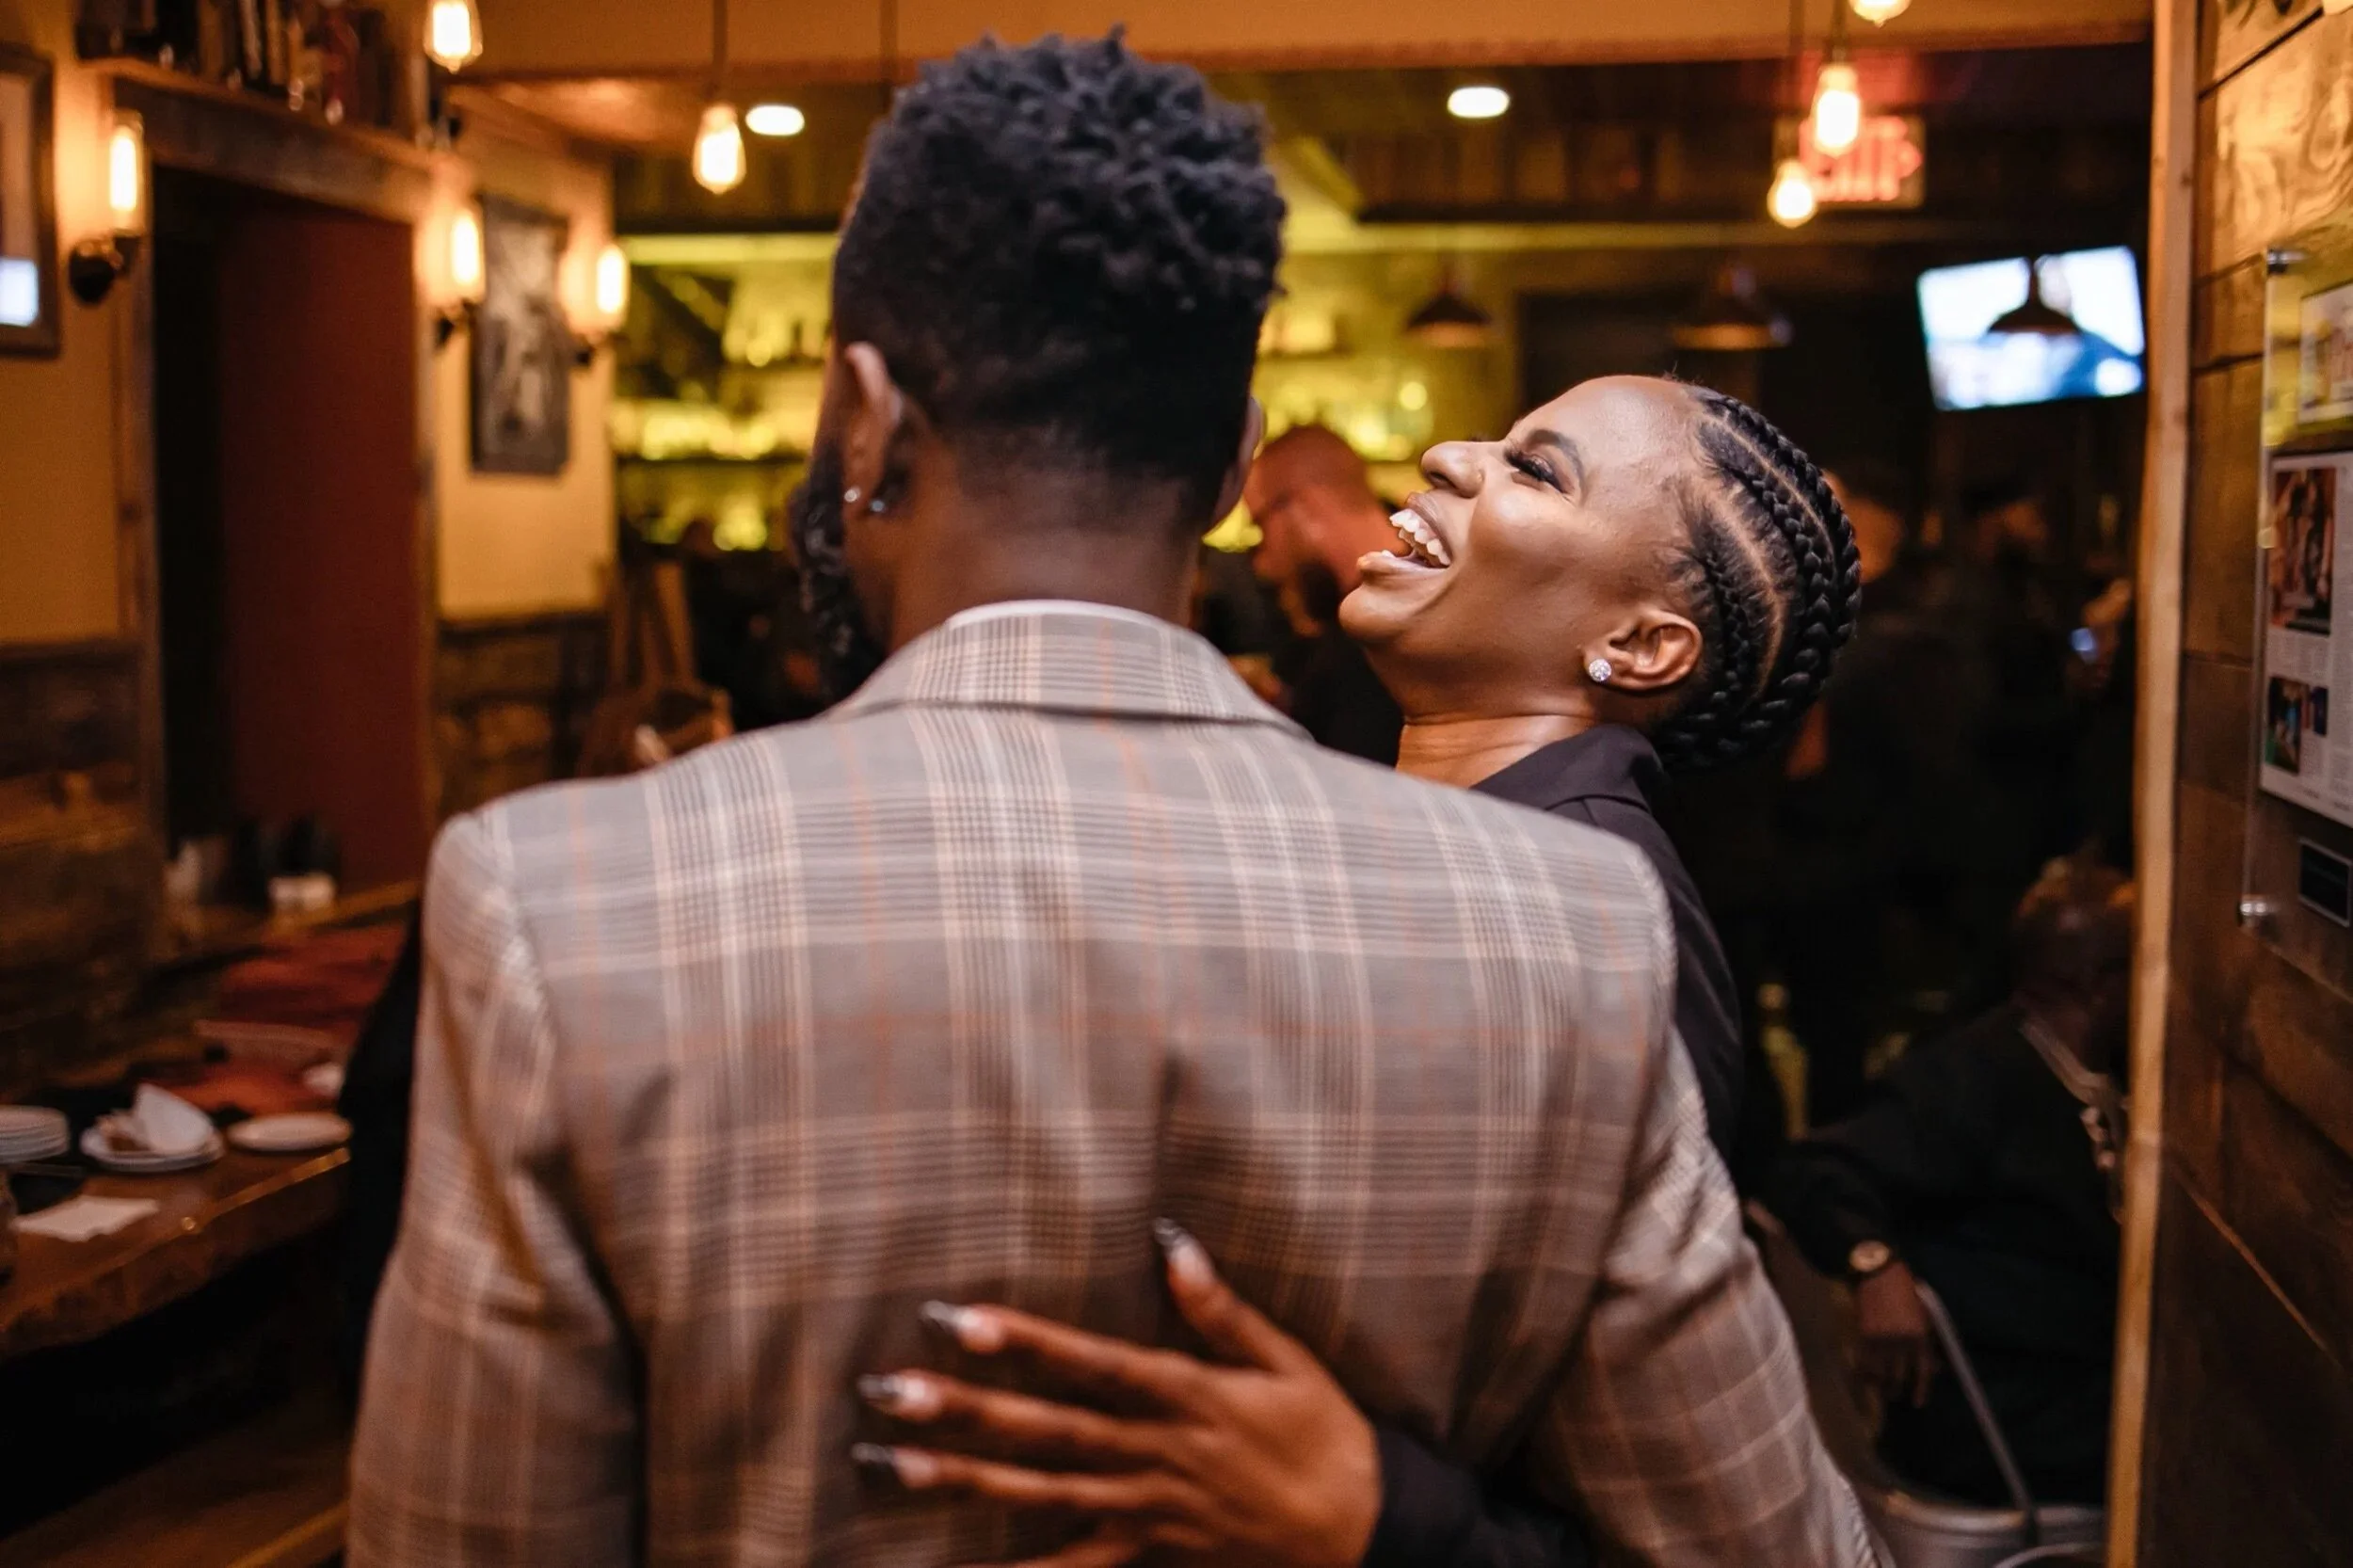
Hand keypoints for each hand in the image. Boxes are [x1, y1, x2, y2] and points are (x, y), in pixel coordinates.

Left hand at [854, 1222, 1380, 1567]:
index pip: (1090, 1364)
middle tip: (887, 1392)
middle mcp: (1155, 1453)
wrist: (1368, 1533)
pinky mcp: (1148, 1554)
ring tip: (886, 1467)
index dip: (1026, 1343)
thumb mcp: (1287, 1361)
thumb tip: (1168, 1240)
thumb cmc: (1326, 1436)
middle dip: (963, 1410)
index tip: (959, 1319)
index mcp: (1185, 1395)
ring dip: (959, 1481)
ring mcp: (1146, 1510)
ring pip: (1038, 1496)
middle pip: (1045, 1430)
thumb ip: (1220, 1308)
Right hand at [1855, 1260, 1938, 1409]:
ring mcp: (1880, 1340)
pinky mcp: (1863, 1336)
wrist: (1878, 1274)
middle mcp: (1901, 1342)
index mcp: (1919, 1336)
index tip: (1917, 1403)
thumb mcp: (1924, 1317)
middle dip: (1896, 1388)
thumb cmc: (1906, 1293)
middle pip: (1899, 1376)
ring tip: (1879, 1389)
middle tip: (1894, 1394)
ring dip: (1879, 1384)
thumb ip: (1928, 1343)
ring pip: (1879, 1373)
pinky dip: (1863, 1373)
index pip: (1923, 1371)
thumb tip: (1935, 1368)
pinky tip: (1864, 1377)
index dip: (1921, 1389)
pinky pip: (1863, 1362)